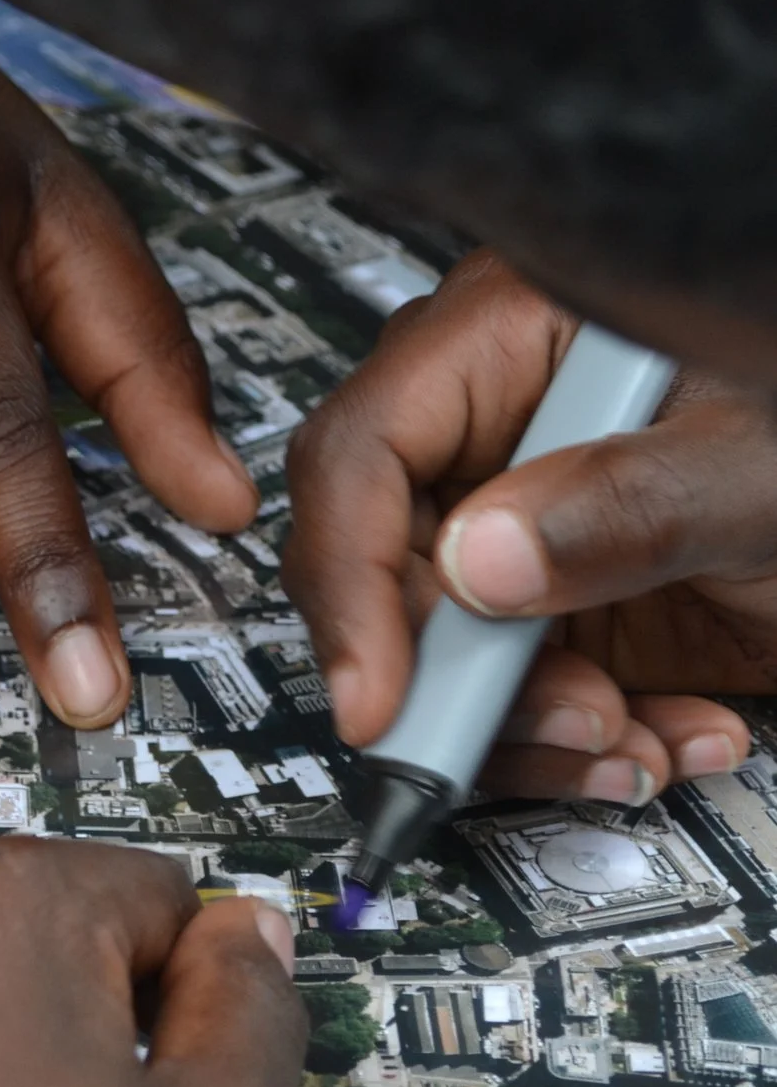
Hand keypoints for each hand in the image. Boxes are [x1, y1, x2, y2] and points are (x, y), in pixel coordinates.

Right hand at [284, 252, 776, 805]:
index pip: (362, 456)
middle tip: (541, 732)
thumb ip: (625, 503)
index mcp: (510, 343)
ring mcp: (524, 532)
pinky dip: (588, 743)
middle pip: (385, 575)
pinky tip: (670, 737)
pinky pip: (519, 700)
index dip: (351, 581)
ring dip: (532, 732)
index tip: (381, 697)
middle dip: (459, 680)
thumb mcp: (758, 456)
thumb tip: (473, 562)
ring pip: (445, 661)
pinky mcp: (563, 611)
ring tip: (630, 742)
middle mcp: (496, 439)